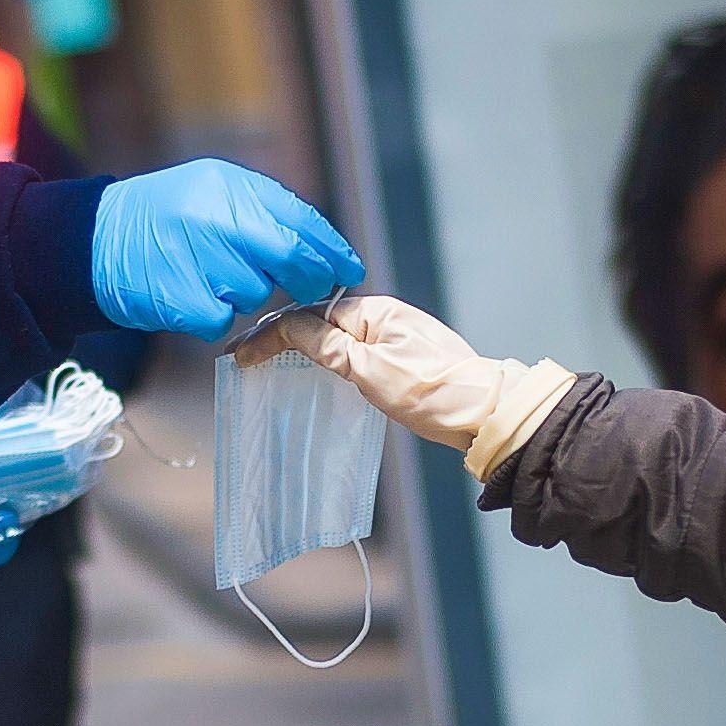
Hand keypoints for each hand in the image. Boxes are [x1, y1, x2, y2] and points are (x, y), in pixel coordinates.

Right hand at [91, 161, 363, 341]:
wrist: (93, 239)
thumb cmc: (162, 216)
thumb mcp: (212, 191)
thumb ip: (261, 210)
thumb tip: (318, 245)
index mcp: (230, 186)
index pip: (299, 219)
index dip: (331, 249)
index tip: (349, 269)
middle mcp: (216, 217)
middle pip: (288, 256)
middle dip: (308, 278)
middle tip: (311, 290)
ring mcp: (197, 257)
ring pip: (255, 292)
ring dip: (245, 293)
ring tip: (214, 277)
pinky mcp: (180, 297)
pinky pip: (222, 318)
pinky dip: (214, 315)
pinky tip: (194, 296)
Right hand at [266, 294, 576, 478]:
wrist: (485, 414)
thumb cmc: (433, 393)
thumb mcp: (371, 371)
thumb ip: (328, 348)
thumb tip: (290, 329)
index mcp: (372, 312)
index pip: (307, 316)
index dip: (270, 335)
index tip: (241, 356)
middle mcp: (382, 318)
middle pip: (317, 322)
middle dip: (279, 337)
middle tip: (244, 359)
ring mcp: (393, 337)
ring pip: (333, 338)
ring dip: (298, 348)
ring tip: (266, 365)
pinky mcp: (401, 359)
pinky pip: (351, 352)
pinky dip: (323, 360)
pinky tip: (312, 373)